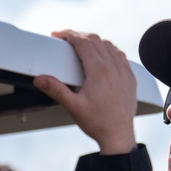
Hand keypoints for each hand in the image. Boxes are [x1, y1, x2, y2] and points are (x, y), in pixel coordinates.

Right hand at [33, 30, 137, 154]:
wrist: (119, 136)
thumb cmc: (98, 123)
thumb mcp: (73, 106)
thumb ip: (56, 90)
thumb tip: (40, 79)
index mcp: (99, 71)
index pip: (82, 42)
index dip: (68, 35)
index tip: (58, 34)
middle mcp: (113, 67)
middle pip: (95, 40)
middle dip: (79, 35)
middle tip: (66, 38)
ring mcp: (124, 72)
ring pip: (109, 45)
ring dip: (94, 41)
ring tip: (82, 44)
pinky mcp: (130, 78)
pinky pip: (120, 55)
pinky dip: (109, 50)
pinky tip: (104, 54)